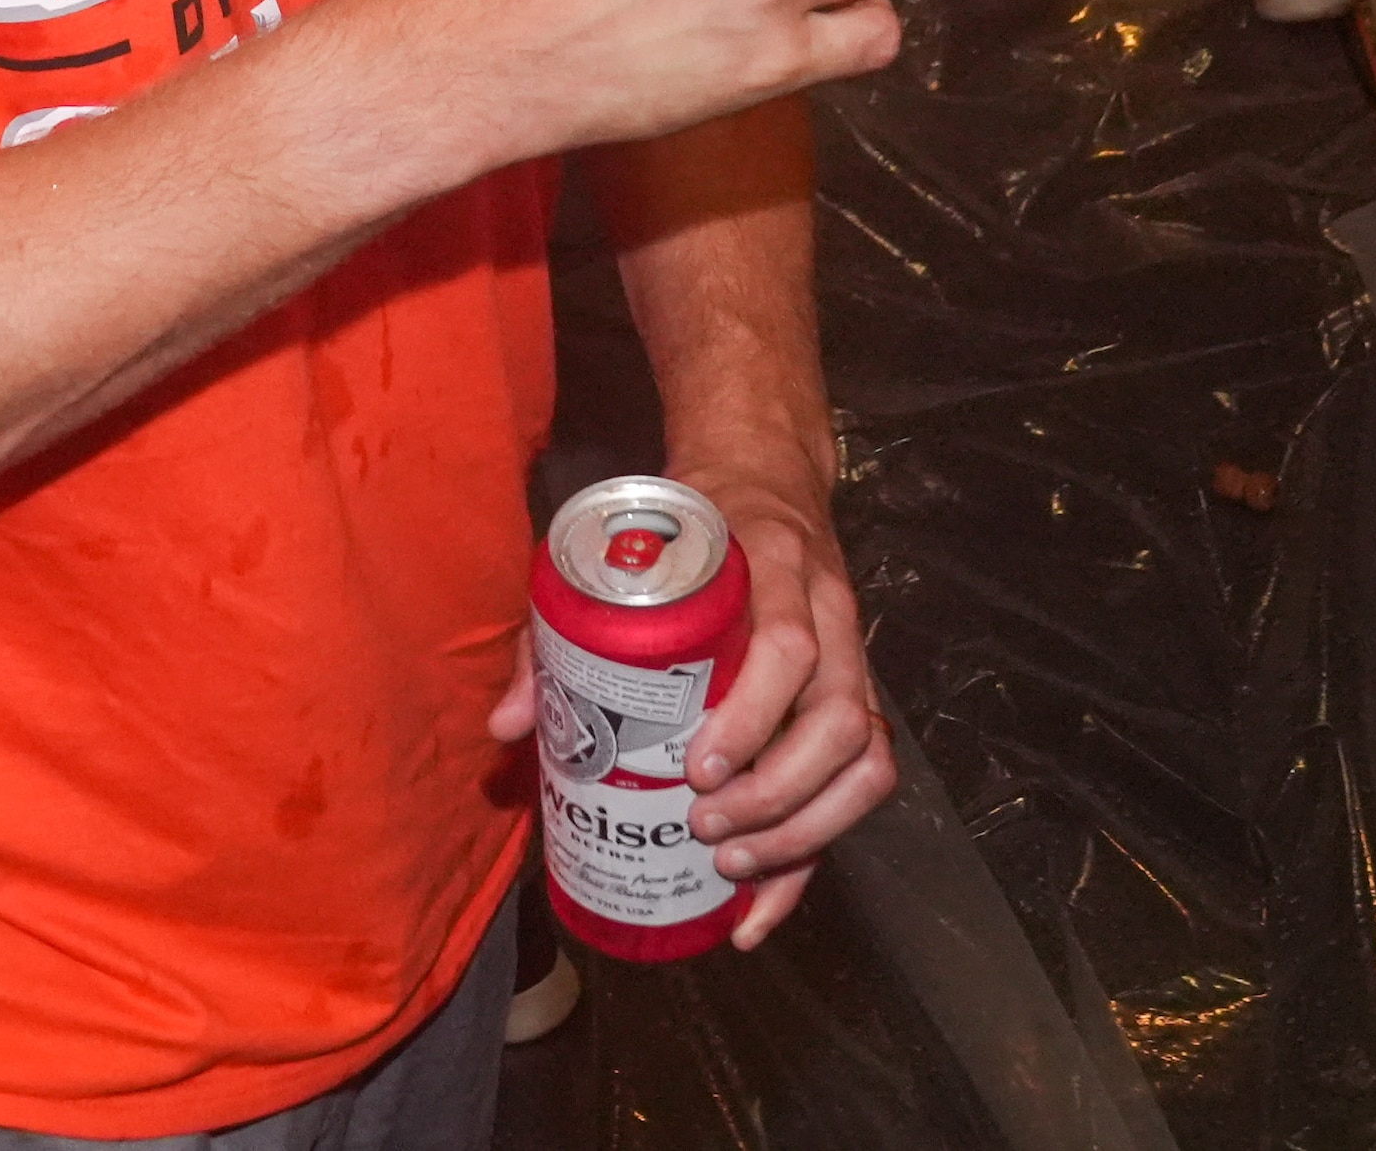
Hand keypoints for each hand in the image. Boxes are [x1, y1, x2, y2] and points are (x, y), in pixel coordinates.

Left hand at [483, 453, 890, 947]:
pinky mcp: (853, 696)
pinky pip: (863, 781)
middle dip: (775, 794)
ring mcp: (852, 657)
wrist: (765, 469)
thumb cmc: (691, 519)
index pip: (788, 644)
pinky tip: (764, 905)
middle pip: (840, 721)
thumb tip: (510, 726)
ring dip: (805, 831)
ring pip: (866, 760)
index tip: (698, 768)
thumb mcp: (624, 545)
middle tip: (705, 829)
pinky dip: (818, 850)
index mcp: (776, 564)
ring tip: (729, 867)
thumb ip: (560, 629)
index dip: (752, 715)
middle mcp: (831, 614)